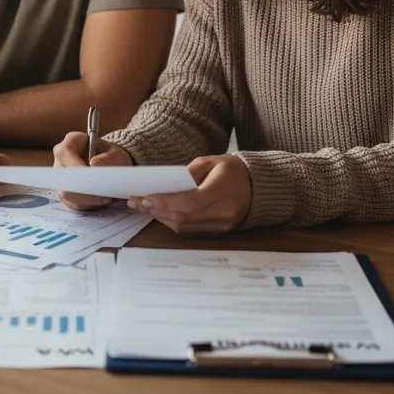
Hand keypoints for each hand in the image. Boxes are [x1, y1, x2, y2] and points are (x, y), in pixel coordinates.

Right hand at [53, 131, 132, 210]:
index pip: (64, 152)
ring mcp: (61, 178)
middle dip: (84, 188)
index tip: (91, 176)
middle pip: (63, 177)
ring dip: (87, 199)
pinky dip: (88, 205)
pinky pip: (72, 203)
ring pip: (66, 193)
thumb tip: (94, 165)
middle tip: (104, 194)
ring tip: (106, 199)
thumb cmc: (111, 156)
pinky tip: (101, 202)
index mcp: (71, 142)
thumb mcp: (116, 154)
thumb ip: (108, 158)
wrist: (110, 165)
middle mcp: (61, 160)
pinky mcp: (66, 193)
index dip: (75, 165)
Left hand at [128, 155, 251, 235]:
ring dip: (161, 217)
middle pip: (183, 217)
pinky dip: (173, 221)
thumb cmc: (232, 170)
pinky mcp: (217, 232)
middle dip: (156, 210)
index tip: (145, 197)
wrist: (257, 186)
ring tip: (143, 206)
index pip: (190, 202)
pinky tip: (160, 212)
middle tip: (136, 201)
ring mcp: (221, 225)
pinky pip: (190, 230)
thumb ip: (189, 173)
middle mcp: (222, 214)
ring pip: (183, 227)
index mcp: (222, 192)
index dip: (165, 202)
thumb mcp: (211, 162)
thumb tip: (165, 185)